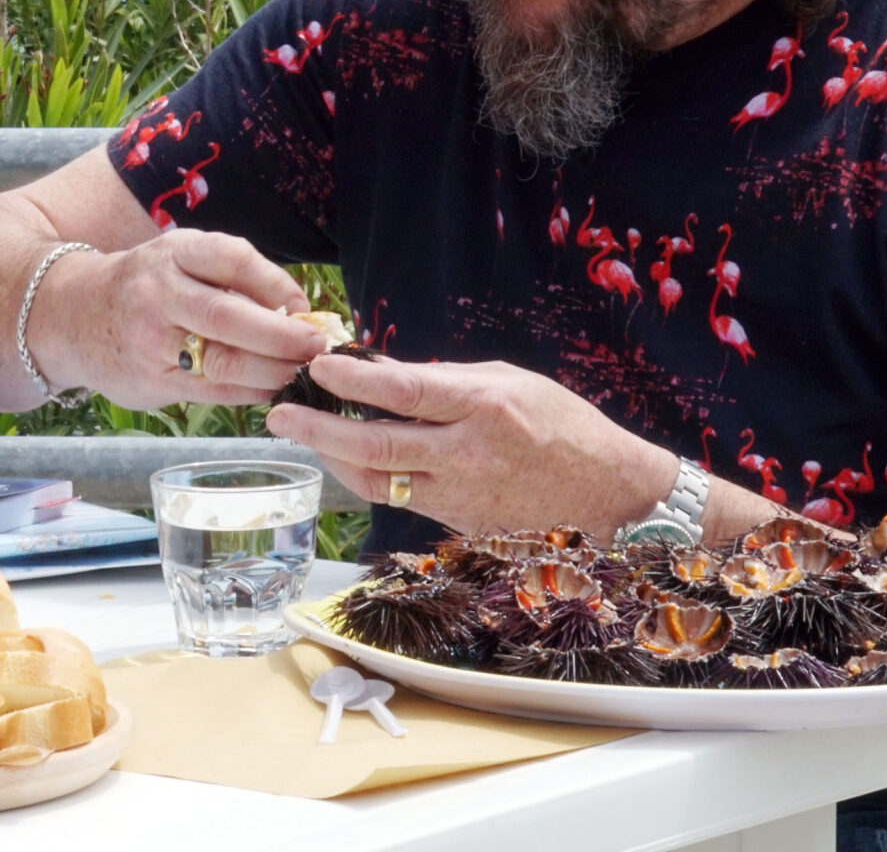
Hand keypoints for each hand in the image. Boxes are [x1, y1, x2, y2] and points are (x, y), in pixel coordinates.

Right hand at [38, 230, 328, 408]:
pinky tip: (268, 388)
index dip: (276, 285)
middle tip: (317, 347)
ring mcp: (151, 341)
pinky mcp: (150, 381)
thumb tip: (299, 311)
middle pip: (229, 317)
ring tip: (299, 372)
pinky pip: (211, 391)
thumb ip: (231, 279)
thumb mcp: (178, 260)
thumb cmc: (143, 286)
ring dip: (271, 370)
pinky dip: (249, 392)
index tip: (305, 306)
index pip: (232, 259)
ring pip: (223, 361)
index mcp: (173, 253)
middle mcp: (158, 294)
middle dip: (282, 336)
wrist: (66, 315)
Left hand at [262, 354, 669, 533]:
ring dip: (330, 456)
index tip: (316, 365)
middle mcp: (468, 453)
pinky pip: (397, 499)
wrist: (607, 489)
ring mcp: (460, 493)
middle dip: (318, 427)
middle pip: (376, 445)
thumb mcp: (507, 380)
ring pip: (376, 480)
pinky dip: (363, 478)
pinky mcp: (457, 521)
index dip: (352, 381)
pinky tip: (341, 458)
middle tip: (279, 411)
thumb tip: (382, 373)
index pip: (403, 393)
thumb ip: (444, 380)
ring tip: (298, 431)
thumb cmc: (560, 423)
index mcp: (484, 406)